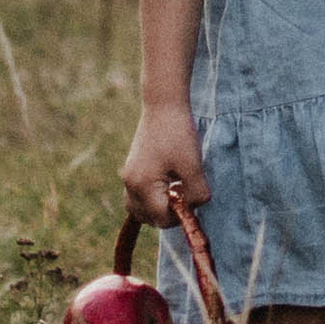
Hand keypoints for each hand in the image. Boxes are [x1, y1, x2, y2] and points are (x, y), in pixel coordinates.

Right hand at [122, 99, 209, 225]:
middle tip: (186, 194)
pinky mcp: (131, 170)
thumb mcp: (193, 165)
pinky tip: (170, 182)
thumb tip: (196, 207)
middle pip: (148, 218)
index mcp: (142, 185)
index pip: (161, 219)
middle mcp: (130, 184)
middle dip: (169, 213)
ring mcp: (128, 177)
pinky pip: (138, 197)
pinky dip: (153, 198)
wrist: (163, 105)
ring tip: (177, 189)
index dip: (181, 215)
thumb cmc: (178, 133)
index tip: (194, 198)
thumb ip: (196, 192)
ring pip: (140, 210)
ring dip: (159, 208)